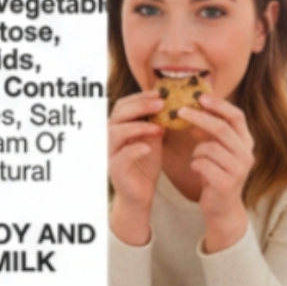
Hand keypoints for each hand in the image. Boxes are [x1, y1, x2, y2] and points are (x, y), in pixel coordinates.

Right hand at [106, 89, 164, 243]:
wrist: (140, 193)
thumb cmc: (146, 163)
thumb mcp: (154, 138)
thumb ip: (158, 121)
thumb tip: (175, 101)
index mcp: (120, 126)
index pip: (123, 104)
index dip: (140, 96)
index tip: (161, 93)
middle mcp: (111, 137)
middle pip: (118, 114)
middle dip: (140, 106)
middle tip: (162, 104)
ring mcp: (111, 153)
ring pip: (116, 132)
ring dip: (138, 126)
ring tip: (158, 127)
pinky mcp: (115, 169)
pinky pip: (120, 156)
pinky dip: (134, 149)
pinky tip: (148, 147)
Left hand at [177, 93, 254, 254]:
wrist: (223, 209)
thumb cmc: (218, 174)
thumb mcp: (219, 151)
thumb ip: (213, 133)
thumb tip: (196, 111)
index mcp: (246, 142)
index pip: (237, 116)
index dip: (219, 105)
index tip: (201, 96)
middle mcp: (247, 154)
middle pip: (221, 128)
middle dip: (199, 118)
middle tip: (180, 111)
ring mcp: (238, 169)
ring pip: (208, 148)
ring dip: (196, 151)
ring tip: (197, 159)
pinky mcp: (226, 183)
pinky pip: (202, 164)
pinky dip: (195, 164)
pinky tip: (197, 170)